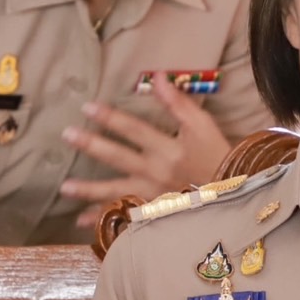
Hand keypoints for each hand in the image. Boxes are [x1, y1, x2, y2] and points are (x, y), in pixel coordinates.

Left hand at [60, 75, 231, 226]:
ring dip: (89, 190)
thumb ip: (179, 104)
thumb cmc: (220, 159)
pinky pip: (125, 217)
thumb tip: (158, 78)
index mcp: (169, 149)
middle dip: (91, 145)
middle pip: (118, 157)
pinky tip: (81, 221)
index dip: (110, 117)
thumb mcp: (205, 127)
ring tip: (64, 188)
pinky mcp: (153, 214)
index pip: (134, 129)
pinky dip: (104, 220)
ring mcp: (153, 196)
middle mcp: (157, 172)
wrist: (234, 197)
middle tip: (67, 134)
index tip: (87, 107)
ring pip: (116, 192)